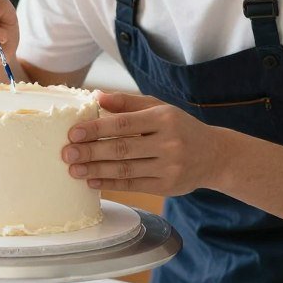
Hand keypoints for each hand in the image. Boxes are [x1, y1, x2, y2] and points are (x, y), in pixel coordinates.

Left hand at [61, 91, 218, 195]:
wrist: (215, 155)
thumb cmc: (180, 128)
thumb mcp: (159, 108)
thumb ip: (127, 103)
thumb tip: (96, 96)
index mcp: (164, 118)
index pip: (124, 123)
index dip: (96, 128)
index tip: (73, 133)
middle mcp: (168, 143)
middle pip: (122, 148)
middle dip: (90, 151)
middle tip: (67, 154)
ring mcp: (169, 167)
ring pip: (125, 169)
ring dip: (96, 170)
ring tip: (74, 170)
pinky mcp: (167, 186)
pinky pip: (133, 185)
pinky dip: (111, 184)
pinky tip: (93, 182)